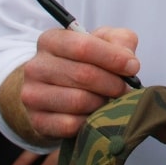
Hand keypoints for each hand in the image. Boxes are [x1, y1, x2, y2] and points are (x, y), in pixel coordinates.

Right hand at [21, 26, 139, 139]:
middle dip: (112, 82)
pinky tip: (96, 114)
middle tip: (125, 88)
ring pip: (78, 101)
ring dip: (103, 102)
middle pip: (83, 74)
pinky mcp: (36, 121)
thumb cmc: (85, 60)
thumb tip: (129, 61)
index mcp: (51, 40)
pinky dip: (90, 121)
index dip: (113, 57)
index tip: (133, 66)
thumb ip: (120, 41)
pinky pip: (70, 125)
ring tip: (111, 100)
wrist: (56, 89)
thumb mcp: (103, 41)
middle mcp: (36, 66)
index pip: (83, 46)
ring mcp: (32, 95)